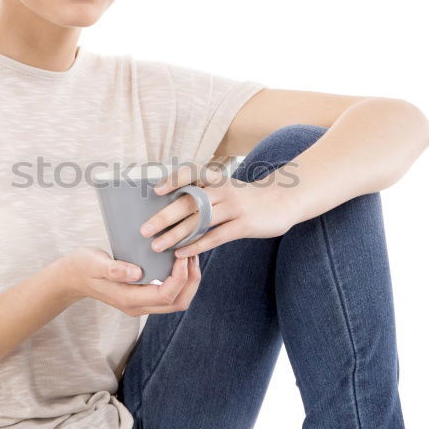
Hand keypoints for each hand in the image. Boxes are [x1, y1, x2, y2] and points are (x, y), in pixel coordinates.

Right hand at [62, 247, 200, 315]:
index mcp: (129, 299)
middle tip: (192, 254)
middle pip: (178, 303)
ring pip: (176, 301)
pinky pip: (169, 294)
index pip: (166, 295)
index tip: (183, 254)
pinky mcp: (142, 297)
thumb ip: (115, 269)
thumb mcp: (95, 263)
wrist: (71, 278)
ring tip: (189, 256)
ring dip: (188, 281)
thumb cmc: (83, 267)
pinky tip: (178, 261)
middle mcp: (138, 306)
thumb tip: (137, 273)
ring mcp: (141, 304)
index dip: (180, 277)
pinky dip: (180, 280)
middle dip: (191, 281)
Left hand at [141, 164, 297, 258]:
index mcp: (217, 179)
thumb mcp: (227, 187)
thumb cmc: (248, 197)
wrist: (284, 199)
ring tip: (157, 246)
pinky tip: (181, 254)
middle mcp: (223, 190)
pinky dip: (196, 246)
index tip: (156, 191)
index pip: (192, 173)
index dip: (174, 180)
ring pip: (199, 222)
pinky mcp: (244, 225)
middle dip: (164, 217)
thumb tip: (173, 204)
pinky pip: (215, 237)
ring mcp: (234, 207)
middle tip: (144, 230)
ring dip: (175, 235)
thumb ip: (204, 192)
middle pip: (189, 203)